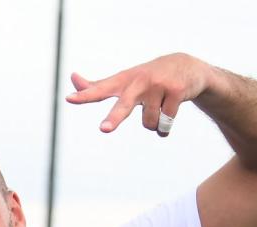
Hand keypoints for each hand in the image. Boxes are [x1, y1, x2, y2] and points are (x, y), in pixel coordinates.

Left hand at [65, 53, 212, 135]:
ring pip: (148, 123)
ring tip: (158, 107)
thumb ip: (97, 85)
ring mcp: (158, 86)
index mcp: (122, 80)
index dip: (84, 96)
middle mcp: (139, 81)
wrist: (187, 67)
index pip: (99, 90)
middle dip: (114, 118)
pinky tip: (170, 111)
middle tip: (104, 129)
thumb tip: (72, 78)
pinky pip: (165, 124)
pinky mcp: (176, 91)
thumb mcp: (122, 80)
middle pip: (124, 105)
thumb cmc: (146, 78)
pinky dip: (166, 126)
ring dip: (153, 123)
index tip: (69, 99)